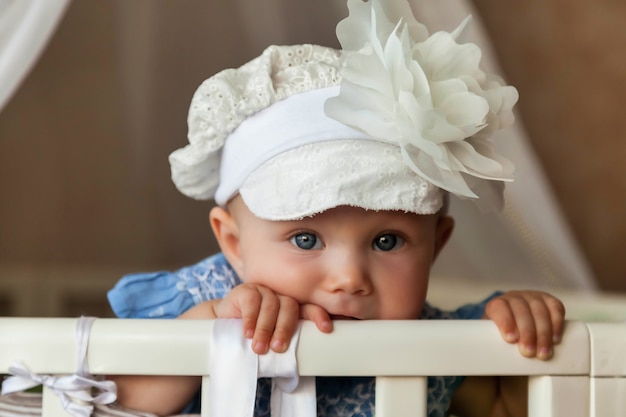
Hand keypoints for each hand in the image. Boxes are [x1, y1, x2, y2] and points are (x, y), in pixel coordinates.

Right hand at [211, 283, 332, 353]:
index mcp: (290, 308)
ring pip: (272, 305)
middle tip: (277, 348)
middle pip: (290, 307)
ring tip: (259, 347)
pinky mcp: (246, 289)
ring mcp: (263, 291)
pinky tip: (247, 332)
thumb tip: (299, 363)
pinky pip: (252, 301)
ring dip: (265, 328)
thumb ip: (282, 342)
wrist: (220, 324)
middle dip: (285, 329)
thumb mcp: (269, 340)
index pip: (308, 308)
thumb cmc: (249, 336)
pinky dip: (250, 319)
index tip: (325, 329)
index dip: (318, 316)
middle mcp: (279, 297)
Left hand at [484, 291, 564, 359]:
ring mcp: (532, 297)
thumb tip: (479, 368)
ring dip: (543, 332)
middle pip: (521, 310)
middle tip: (529, 353)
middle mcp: (514, 298)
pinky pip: (556, 308)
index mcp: (496, 305)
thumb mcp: (492, 341)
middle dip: (527, 332)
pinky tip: (555, 339)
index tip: (510, 340)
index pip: (499, 307)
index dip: (505, 321)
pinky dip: (557, 323)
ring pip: (539, 310)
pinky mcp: (549, 301)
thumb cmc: (502, 339)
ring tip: (543, 353)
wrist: (517, 328)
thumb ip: (487, 350)